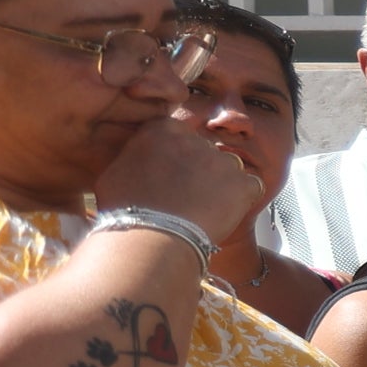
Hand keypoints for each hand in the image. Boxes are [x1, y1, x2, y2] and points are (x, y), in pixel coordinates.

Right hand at [95, 109, 266, 243]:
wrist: (150, 237)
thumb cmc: (125, 210)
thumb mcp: (115, 171)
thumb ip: (135, 156)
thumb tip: (140, 158)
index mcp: (161, 130)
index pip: (178, 134)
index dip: (176, 156)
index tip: (171, 174)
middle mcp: (194, 139)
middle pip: (204, 150)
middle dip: (199, 169)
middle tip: (187, 195)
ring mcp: (221, 160)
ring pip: (229, 166)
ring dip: (222, 183)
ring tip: (203, 207)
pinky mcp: (242, 183)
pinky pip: (251, 186)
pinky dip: (243, 198)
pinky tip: (224, 213)